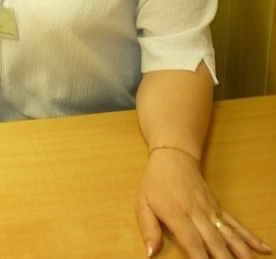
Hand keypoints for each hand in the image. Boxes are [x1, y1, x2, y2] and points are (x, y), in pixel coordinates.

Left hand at [135, 149, 271, 258]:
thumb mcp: (142, 203)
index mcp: (177, 214)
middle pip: (215, 242)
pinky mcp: (218, 208)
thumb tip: (150, 253)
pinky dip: (250, 237)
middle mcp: (198, 214)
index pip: (193, 243)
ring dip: (241, 252)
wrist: (174, 156)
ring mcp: (211, 210)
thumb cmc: (155, 182)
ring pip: (229, 235)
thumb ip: (148, 229)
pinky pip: (236, 224)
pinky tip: (262, 249)